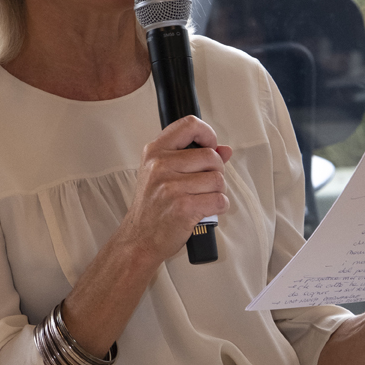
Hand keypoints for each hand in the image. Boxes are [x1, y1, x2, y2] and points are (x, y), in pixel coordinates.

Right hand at [122, 115, 231, 266]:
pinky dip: (219, 207)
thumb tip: (225, 150)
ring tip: (202, 199)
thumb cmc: (152, 207)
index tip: (210, 147)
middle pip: (212, 156)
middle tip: (204, 185)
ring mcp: (171, 187)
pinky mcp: (183, 207)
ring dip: (218, 192)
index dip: (208, 134)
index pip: (190, 125)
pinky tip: (206, 210)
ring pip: (218, 179)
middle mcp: (161, 166)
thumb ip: (193, 157)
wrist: (139, 239)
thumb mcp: (163, 175)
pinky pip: (219, 200)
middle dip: (216, 172)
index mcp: (155, 151)